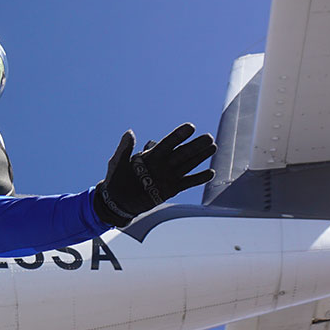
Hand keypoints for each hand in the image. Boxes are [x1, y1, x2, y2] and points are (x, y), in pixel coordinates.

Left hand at [92, 124, 215, 225]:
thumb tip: (130, 132)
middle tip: (208, 137)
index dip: (178, 135)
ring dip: (200, 157)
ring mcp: (168, 176)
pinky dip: (198, 178)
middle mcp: (163, 163)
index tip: (190, 127)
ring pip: (188, 164)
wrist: (118, 201)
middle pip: (182, 152)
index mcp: (151, 155)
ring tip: (213, 147)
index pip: (168, 143)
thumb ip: (125, 148)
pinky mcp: (171, 189)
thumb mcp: (117, 162)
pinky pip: (188, 182)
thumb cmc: (115, 179)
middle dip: (195, 145)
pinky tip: (210, 173)